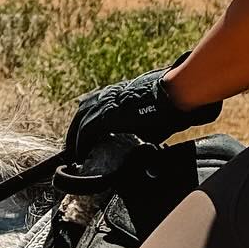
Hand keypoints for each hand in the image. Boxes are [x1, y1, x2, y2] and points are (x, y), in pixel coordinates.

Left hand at [65, 65, 220, 160]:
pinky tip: (81, 155)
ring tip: (75, 154)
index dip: (85, 121)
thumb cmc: (170, 103)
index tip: (83, 134)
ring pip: (81, 121)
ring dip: (76, 138)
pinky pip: (86, 132)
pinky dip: (81, 144)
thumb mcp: (150, 112)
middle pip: (82, 112)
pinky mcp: (107, 116)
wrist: (175, 94)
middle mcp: (108, 95)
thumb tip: (146, 139)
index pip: (92, 104)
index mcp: (117, 92)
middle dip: (75, 130)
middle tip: (73, 147)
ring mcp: (106, 103)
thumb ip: (141, 123)